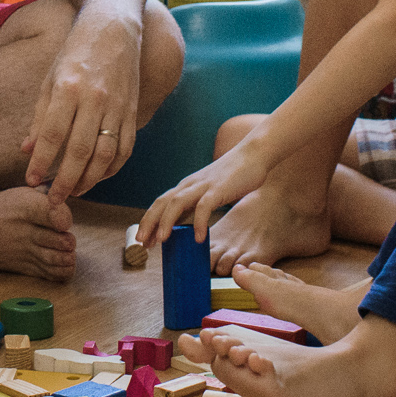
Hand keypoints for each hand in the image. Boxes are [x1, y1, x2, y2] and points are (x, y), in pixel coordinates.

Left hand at [22, 12, 143, 202]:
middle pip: (79, 151)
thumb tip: (27, 150)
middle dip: (65, 181)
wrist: (114, 28)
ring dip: (89, 180)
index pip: (52, 134)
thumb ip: (40, 117)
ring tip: (73, 192)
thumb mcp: (50, 78)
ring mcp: (118, 106)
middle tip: (53, 200)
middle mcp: (95, 98)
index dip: (41, 162)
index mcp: (68, 87)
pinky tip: (97, 177)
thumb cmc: (76, 52)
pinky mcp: (134, 111)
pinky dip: (112, 169)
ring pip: (105, 155)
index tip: (31, 181)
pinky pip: (125, 149)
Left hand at [136, 139, 269, 247]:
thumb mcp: (208, 191)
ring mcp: (203, 186)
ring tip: (161, 241)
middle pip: (162, 203)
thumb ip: (194, 205)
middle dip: (149, 223)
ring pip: (177, 203)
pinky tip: (199, 239)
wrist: (254, 154)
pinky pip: (204, 206)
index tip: (142, 240)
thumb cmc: (232, 176)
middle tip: (141, 242)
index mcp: (186, 187)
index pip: (160, 204)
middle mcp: (189, 185)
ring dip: (166, 222)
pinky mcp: (218, 188)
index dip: (149, 221)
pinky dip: (200, 223)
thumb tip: (183, 227)